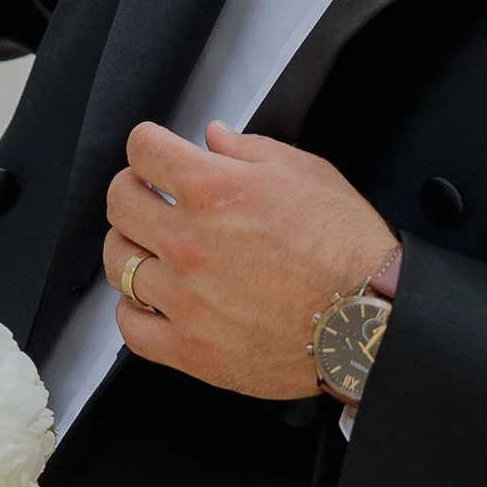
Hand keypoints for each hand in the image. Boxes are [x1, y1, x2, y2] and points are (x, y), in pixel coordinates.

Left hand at [102, 121, 395, 400]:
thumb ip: (248, 150)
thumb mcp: (306, 173)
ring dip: (132, 247)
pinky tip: (154, 300)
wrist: (368, 321)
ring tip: (153, 249)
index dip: (150, 146)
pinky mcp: (190, 348)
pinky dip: (134, 310)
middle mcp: (189, 242)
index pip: (142, 150)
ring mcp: (185, 298)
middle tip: (151, 197)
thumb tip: (213, 138)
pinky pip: (131, 327)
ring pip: (118, 263)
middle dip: (134, 190)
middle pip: (119, 202)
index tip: (157, 157)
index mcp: (213, 191)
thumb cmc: (346, 248)